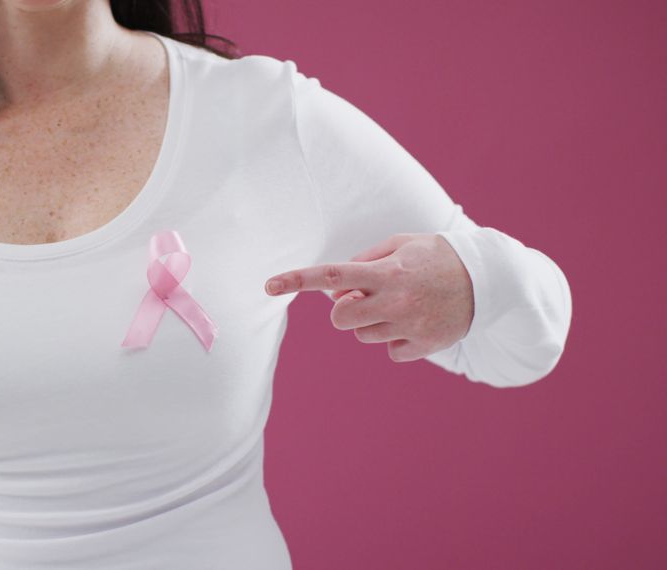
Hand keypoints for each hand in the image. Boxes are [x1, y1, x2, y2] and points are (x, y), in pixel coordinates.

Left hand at [264, 233, 474, 361]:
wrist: (490, 280)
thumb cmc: (435, 257)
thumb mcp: (401, 244)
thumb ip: (364, 262)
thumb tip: (335, 289)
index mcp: (386, 272)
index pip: (331, 276)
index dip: (296, 280)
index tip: (268, 285)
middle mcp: (395, 300)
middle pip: (339, 318)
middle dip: (345, 309)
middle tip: (365, 297)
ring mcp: (410, 325)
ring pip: (363, 335)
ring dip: (372, 322)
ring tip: (402, 305)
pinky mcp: (423, 345)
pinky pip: (389, 350)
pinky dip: (396, 339)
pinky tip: (417, 322)